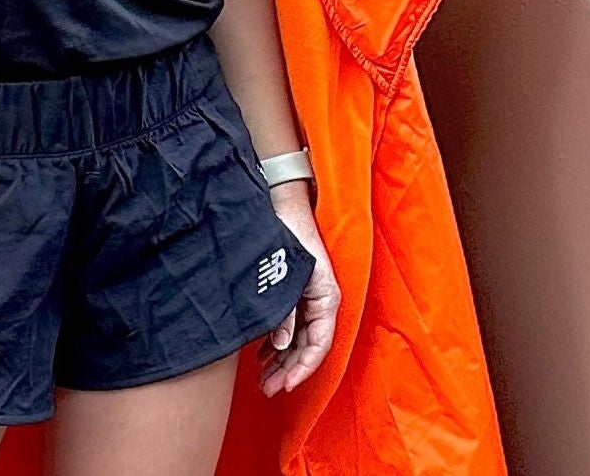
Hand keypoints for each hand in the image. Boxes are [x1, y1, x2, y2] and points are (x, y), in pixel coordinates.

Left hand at [258, 180, 339, 396]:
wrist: (280, 201)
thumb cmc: (288, 234)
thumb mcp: (288, 275)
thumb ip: (286, 311)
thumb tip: (283, 345)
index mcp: (326, 297)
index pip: (320, 343)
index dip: (304, 367)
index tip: (287, 385)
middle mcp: (320, 301)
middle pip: (307, 346)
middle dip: (289, 370)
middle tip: (268, 389)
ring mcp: (307, 297)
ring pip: (297, 338)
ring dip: (281, 360)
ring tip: (263, 380)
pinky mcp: (295, 292)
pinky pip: (290, 325)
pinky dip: (277, 342)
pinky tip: (262, 355)